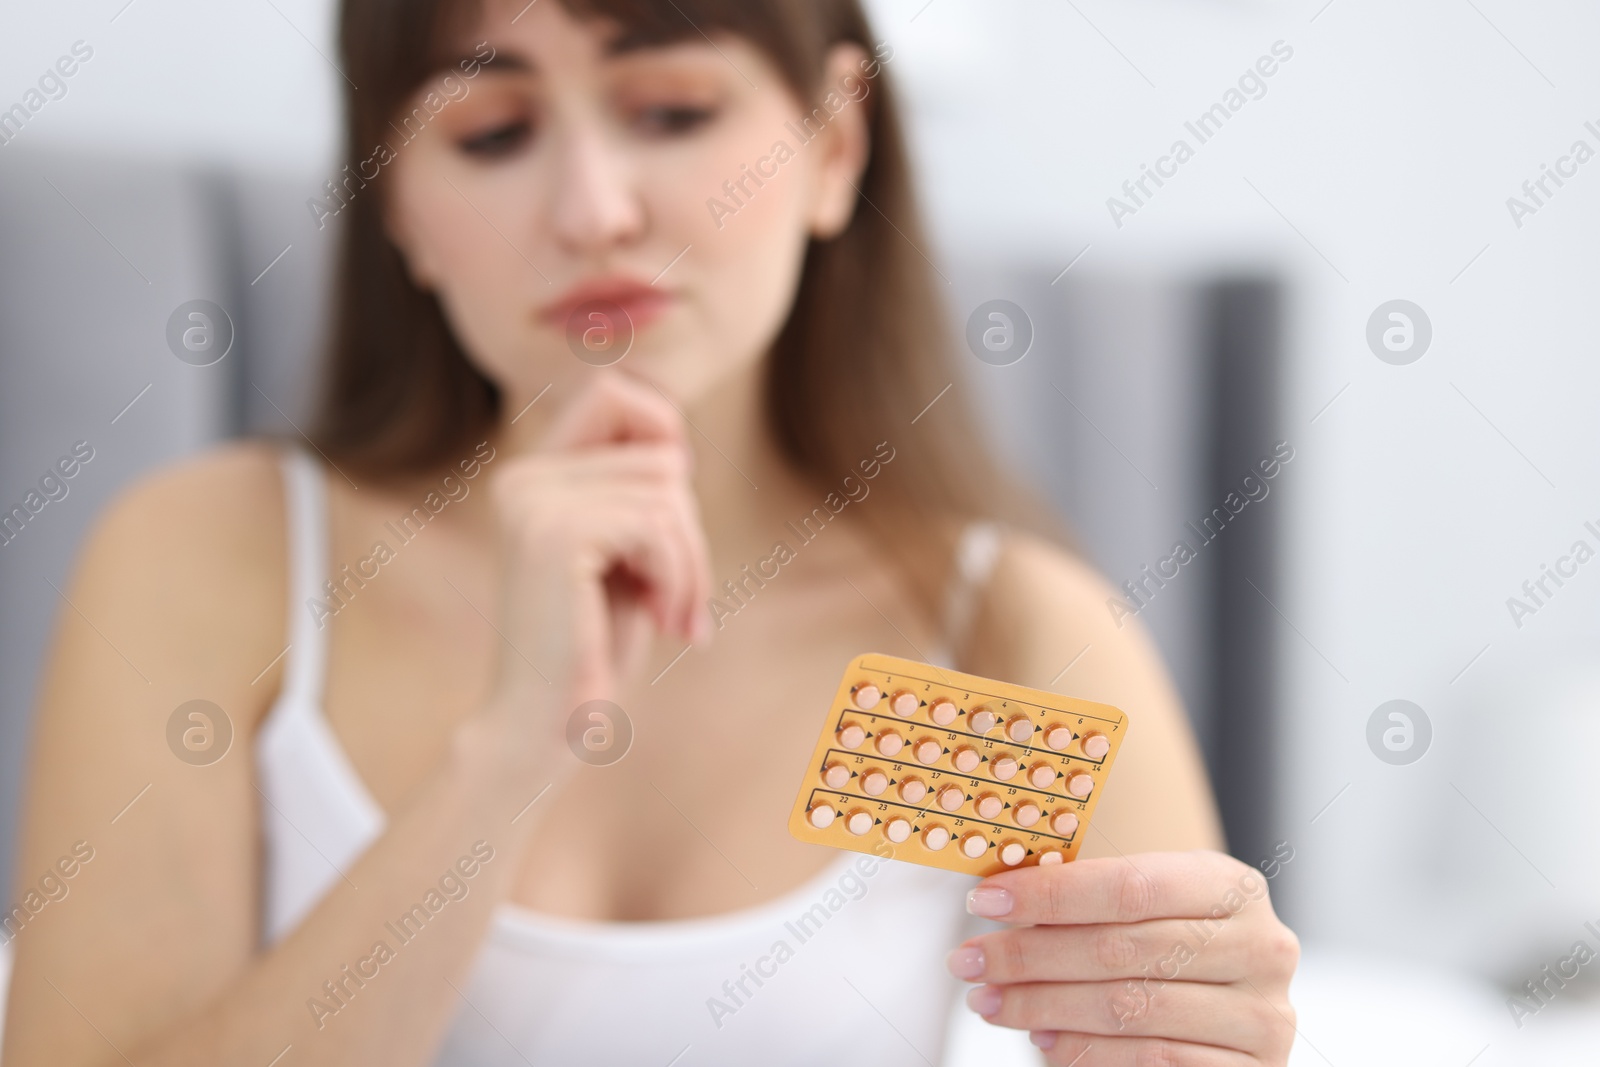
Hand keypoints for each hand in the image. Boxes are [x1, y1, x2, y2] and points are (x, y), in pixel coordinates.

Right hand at [485, 371, 712, 718]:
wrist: (545, 724)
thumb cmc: (592, 645)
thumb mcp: (622, 555)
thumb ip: (635, 495)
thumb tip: (678, 445)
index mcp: (532, 475)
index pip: (613, 392)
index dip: (663, 431)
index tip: (671, 515)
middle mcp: (523, 477)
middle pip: (660, 453)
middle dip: (689, 529)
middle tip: (681, 595)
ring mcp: (533, 501)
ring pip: (667, 492)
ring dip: (690, 562)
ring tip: (675, 614)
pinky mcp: (554, 535)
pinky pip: (657, 526)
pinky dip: (678, 576)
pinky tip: (664, 620)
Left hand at [948, 851, 1298, 1065]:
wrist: (1222, 1009)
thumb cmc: (1164, 947)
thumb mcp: (1141, 910)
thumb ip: (1086, 897)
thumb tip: (998, 891)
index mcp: (1233, 887)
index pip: (1130, 886)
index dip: (1051, 894)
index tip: (985, 901)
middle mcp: (1261, 947)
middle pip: (1122, 950)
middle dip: (1031, 956)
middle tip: (969, 962)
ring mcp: (1263, 1016)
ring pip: (1130, 1009)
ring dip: (1043, 1006)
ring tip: (990, 1001)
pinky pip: (1153, 1061)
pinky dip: (1085, 1052)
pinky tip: (1042, 1039)